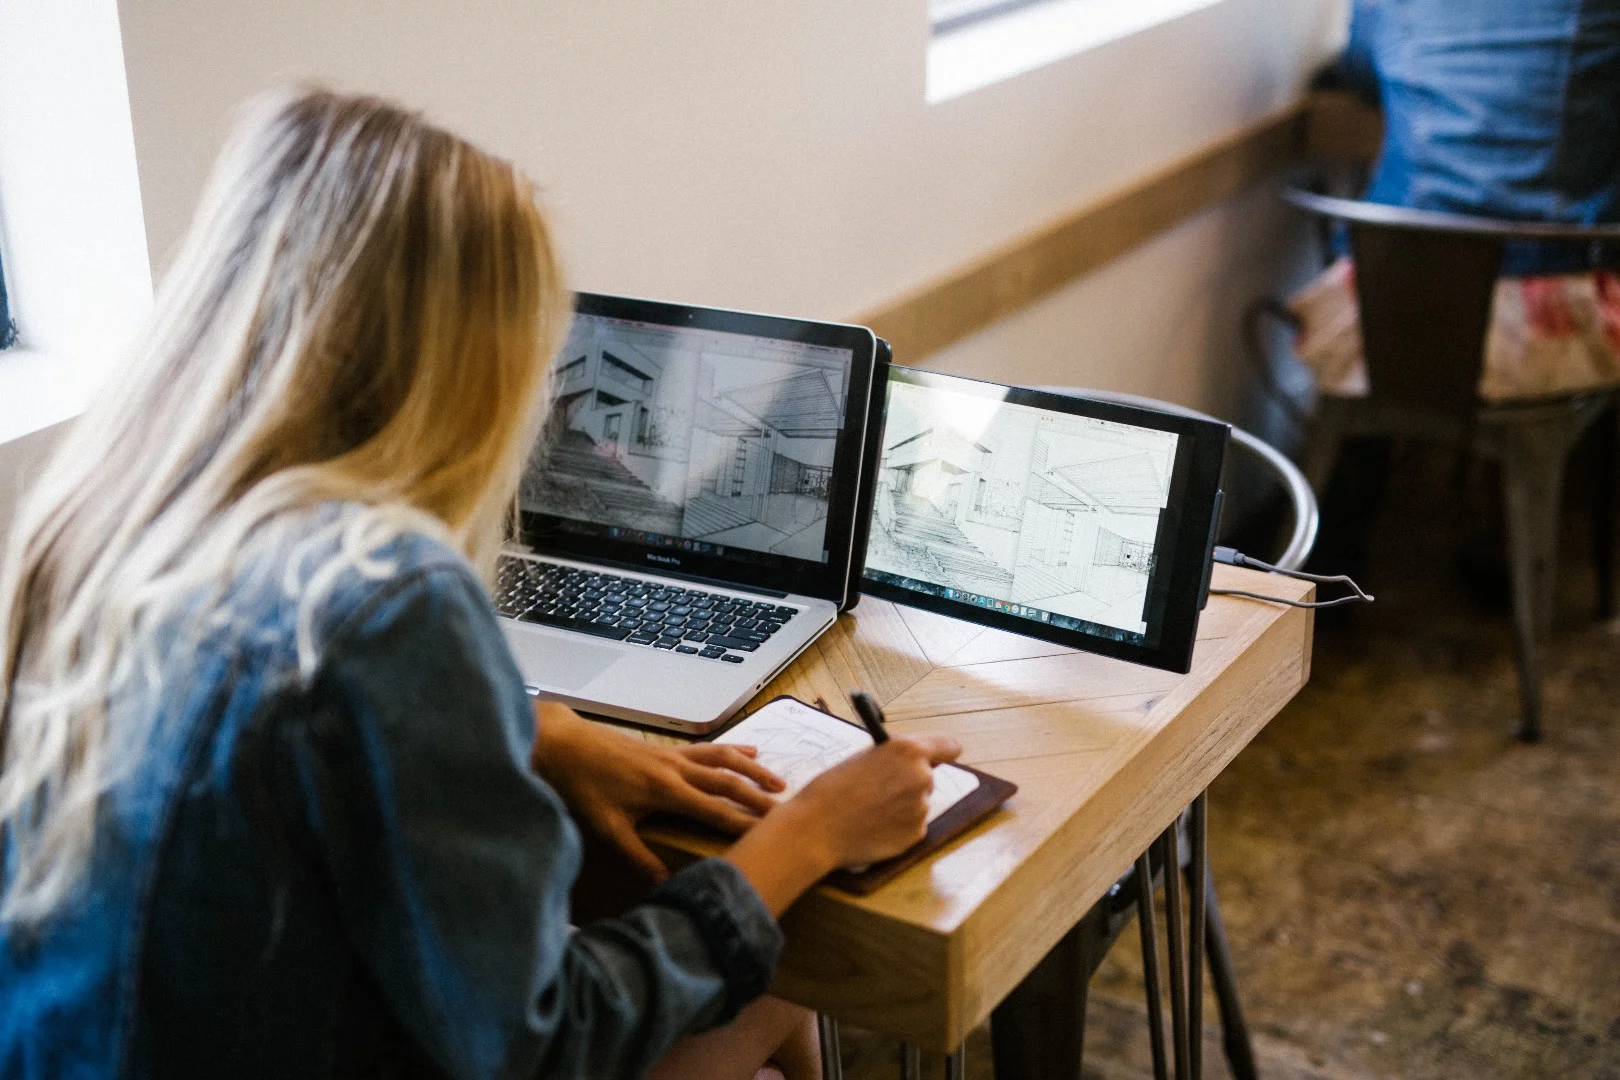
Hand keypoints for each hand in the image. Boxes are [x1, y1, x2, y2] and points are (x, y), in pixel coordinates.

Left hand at [529, 702, 784, 880]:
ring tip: (780, 785)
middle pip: (729, 783)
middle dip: (760, 799)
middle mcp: (677, 769)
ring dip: (754, 772)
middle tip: (789, 814)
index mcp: (666, 791)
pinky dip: (733, 752)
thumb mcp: (608, 829)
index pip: (715, 811)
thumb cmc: (583, 786)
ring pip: (724, 761)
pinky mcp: (667, 750)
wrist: (565, 745)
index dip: (744, 824)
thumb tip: (665, 885)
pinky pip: (708, 749)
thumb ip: (638, 857)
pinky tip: (750, 754)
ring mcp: (673, 756)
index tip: (771, 836)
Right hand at [789, 734, 963, 867]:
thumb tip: (906, 765)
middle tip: (880, 789)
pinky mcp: (916, 834)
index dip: (941, 752)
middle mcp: (921, 777)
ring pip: (917, 803)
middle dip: (908, 782)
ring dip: (901, 806)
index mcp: (908, 750)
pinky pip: (912, 825)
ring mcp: (921, 808)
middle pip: (927, 777)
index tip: (937, 757)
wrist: (816, 829)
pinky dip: (897, 827)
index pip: (948, 746)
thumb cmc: (831, 789)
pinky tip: (872, 826)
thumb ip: (892, 758)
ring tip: (869, 810)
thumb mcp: (863, 757)